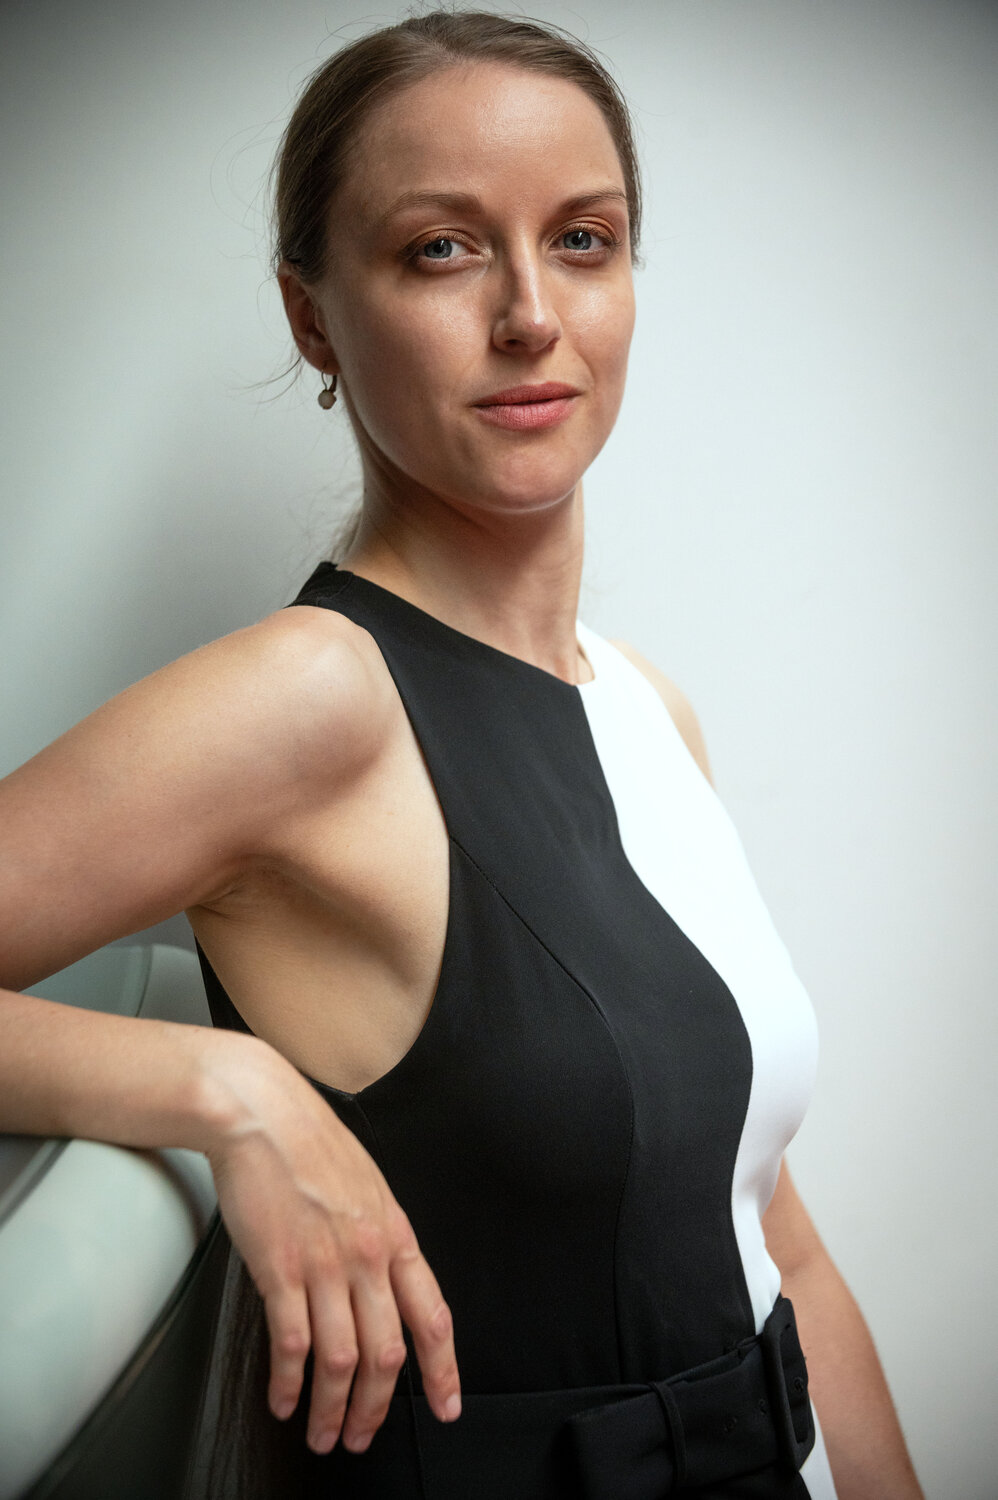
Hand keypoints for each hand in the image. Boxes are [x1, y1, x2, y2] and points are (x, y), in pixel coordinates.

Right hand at [201, 1032, 460, 1453]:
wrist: (261, 1112)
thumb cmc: (309, 1142)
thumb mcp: (366, 1185)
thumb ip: (379, 1235)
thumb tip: (383, 1281)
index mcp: (394, 1233)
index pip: (433, 1314)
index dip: (443, 1368)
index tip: (446, 1405)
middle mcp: (367, 1254)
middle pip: (387, 1350)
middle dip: (377, 1406)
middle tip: (363, 1437)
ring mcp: (325, 1263)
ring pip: (342, 1359)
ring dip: (334, 1409)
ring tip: (323, 1434)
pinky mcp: (280, 1268)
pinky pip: (293, 1344)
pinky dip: (289, 1384)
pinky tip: (283, 1400)